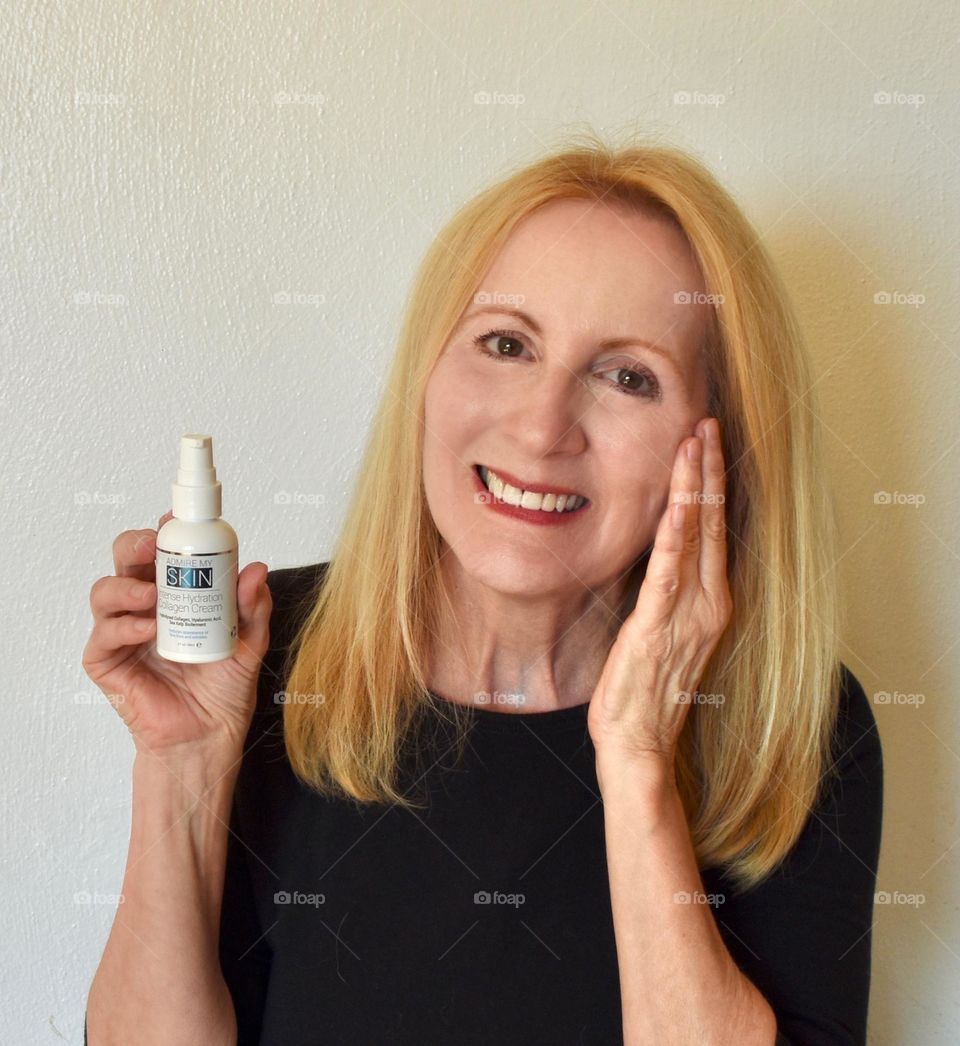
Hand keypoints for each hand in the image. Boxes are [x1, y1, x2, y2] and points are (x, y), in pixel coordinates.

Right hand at [81, 509, 272, 760]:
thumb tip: (257, 569)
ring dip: (126, 586)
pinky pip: (104, 634)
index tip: (178, 518)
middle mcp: (145, 607)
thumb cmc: (224, 690)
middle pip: (125, 560)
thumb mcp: (250, 642)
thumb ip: (253, 607)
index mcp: (178, 594)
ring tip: (152, 595)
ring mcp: (123, 633)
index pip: (164, 552)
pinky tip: (146, 630)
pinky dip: (123, 626)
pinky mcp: (107, 661)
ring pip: (105, 591)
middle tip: (154, 546)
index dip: (167, 531)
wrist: (209, 735)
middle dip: (135, 544)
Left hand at [587, 417, 732, 769]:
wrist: (639, 744)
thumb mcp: (660, 632)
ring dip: (695, 486)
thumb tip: (656, 555)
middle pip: (713, 523)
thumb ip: (665, 593)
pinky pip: (669, 570)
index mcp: (710, 603)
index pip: (715, 531)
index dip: (711, 485)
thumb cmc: (645, 691)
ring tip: (695, 442)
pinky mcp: (660, 626)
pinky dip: (675, 532)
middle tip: (706, 424)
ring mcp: (688, 614)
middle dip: (708, 470)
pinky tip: (677, 501)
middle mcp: (709, 604)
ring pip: (696, 536)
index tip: (705, 444)